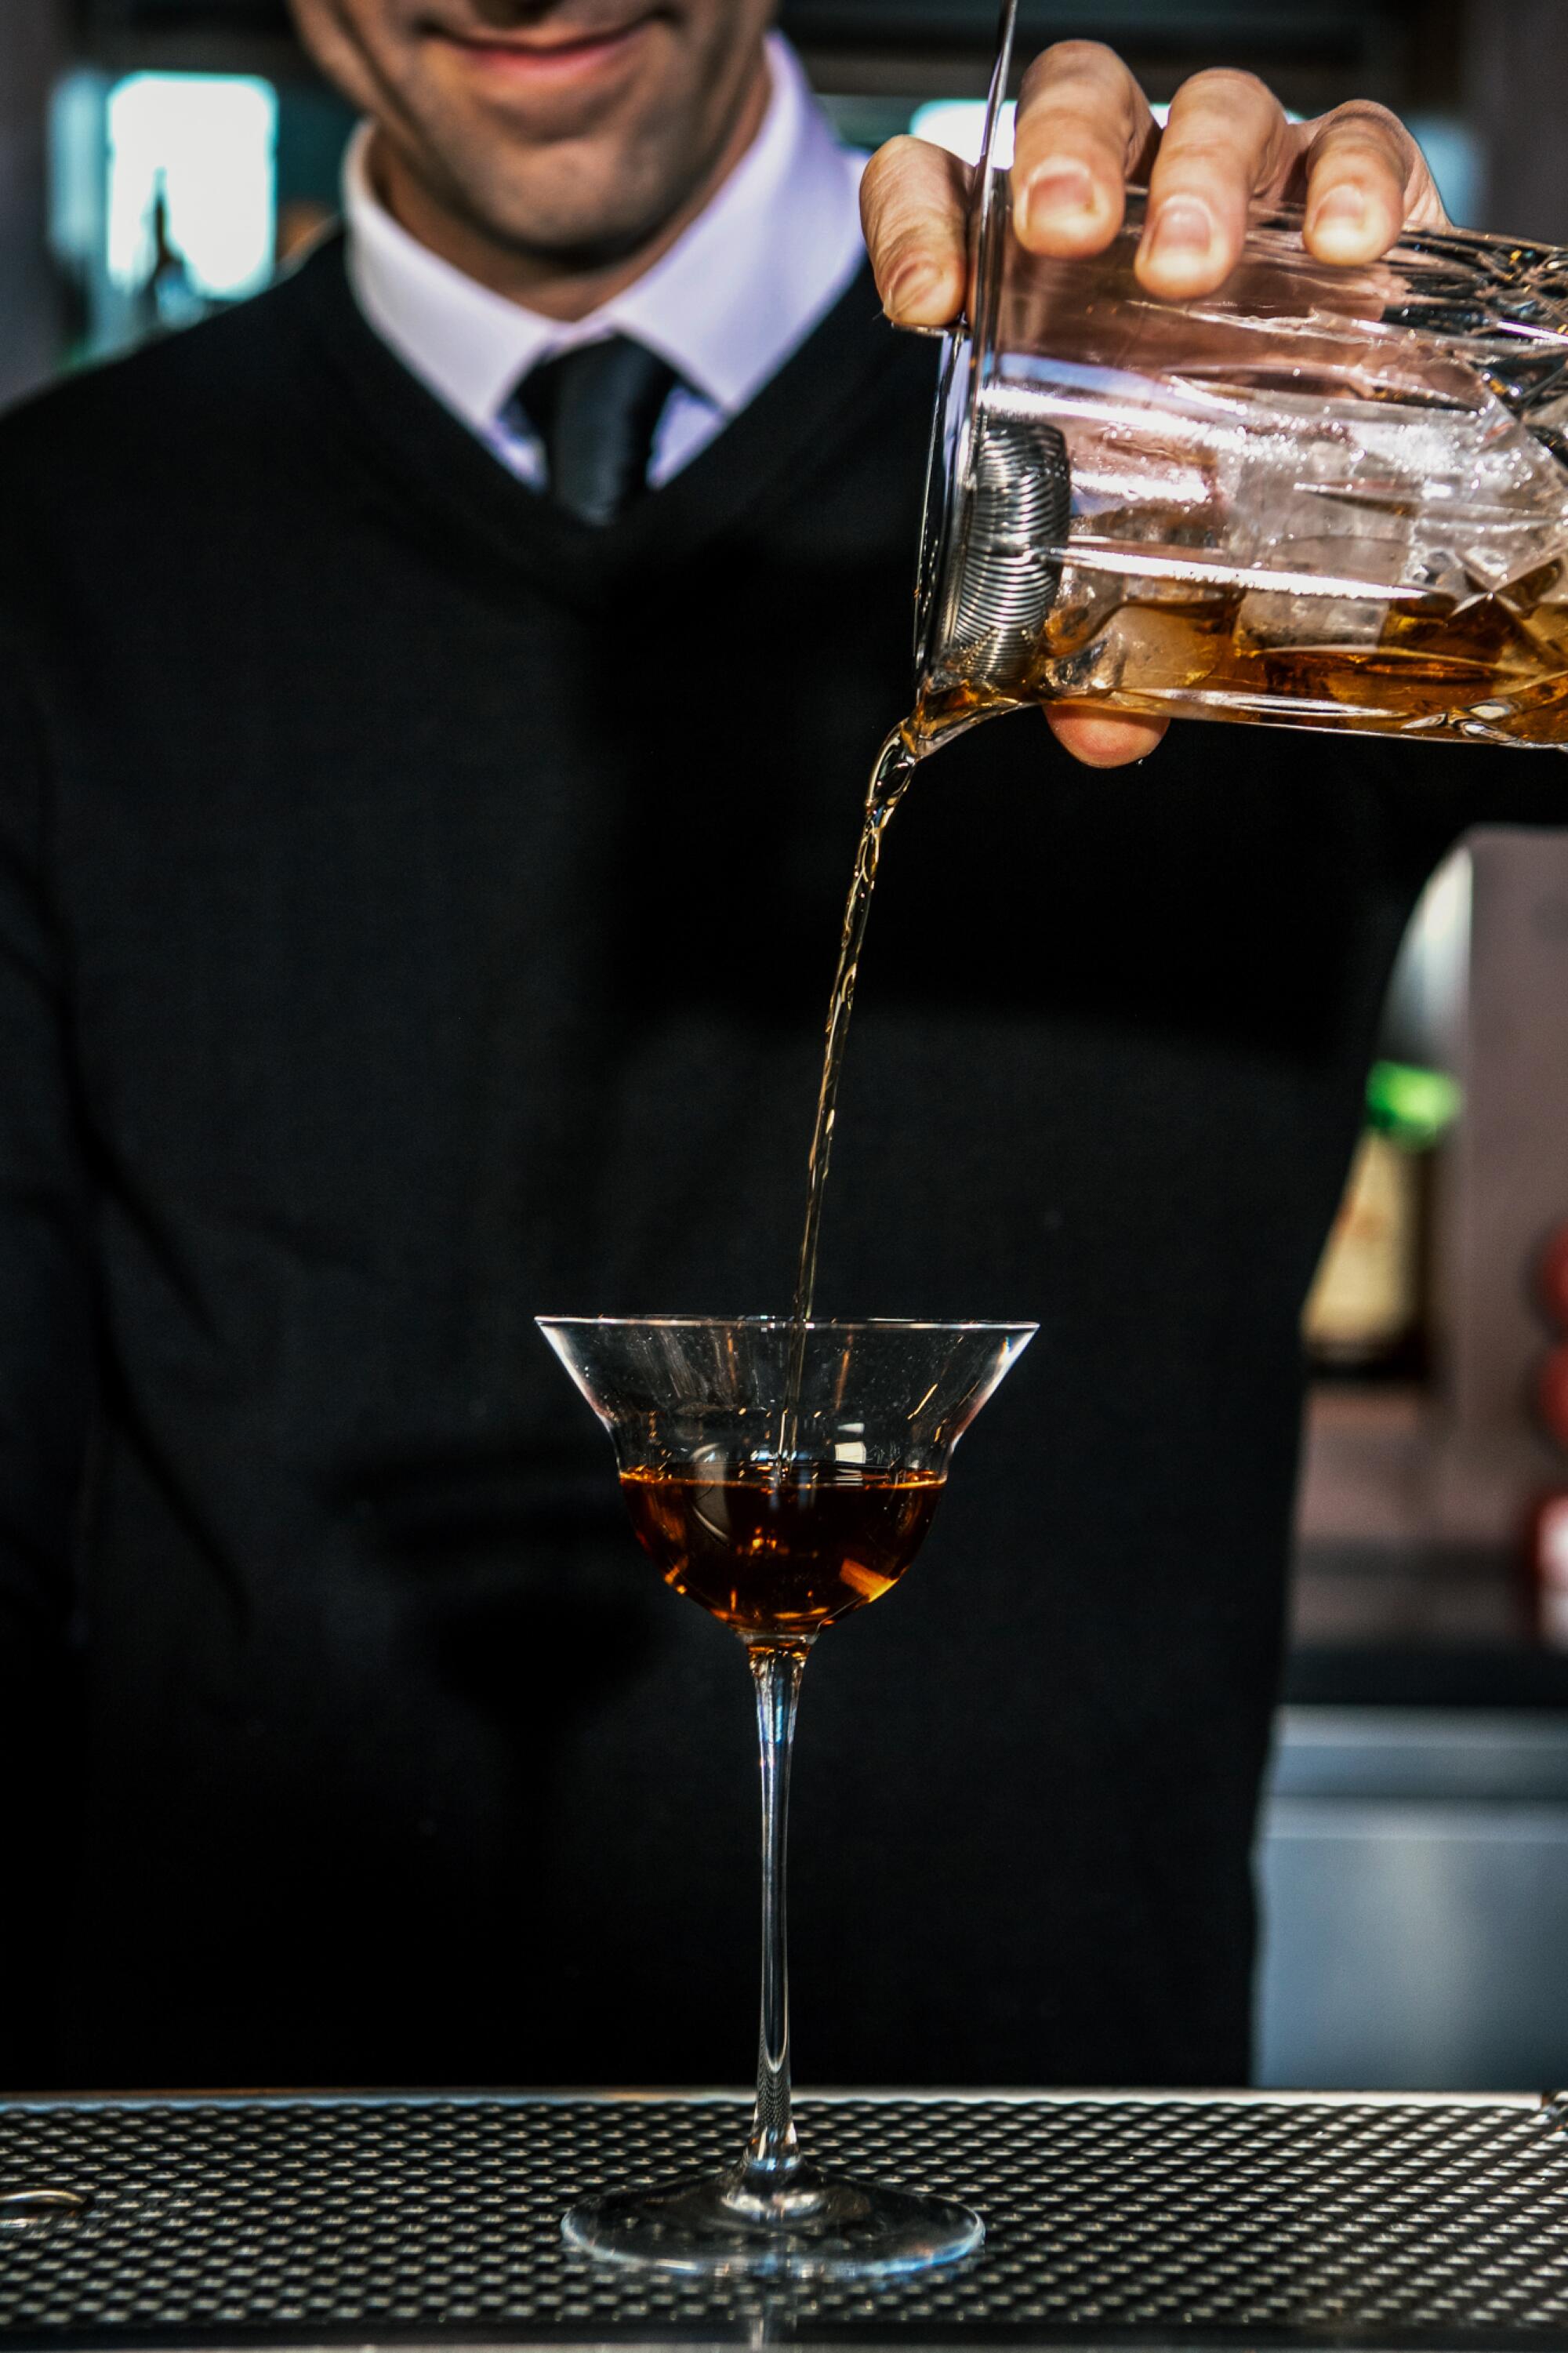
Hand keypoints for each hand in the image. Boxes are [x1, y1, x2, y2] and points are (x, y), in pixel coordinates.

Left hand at [860, 43, 1449, 768]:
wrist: (1345, 453)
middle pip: (1080, 111)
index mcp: (1040, 272)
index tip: (928, 307)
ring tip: (1191, 270)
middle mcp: (1134, 203)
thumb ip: (1109, 648)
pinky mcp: (1356, 188)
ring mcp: (1245, 184)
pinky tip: (1338, 244)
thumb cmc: (1210, 486)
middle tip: (1064, 235)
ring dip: (1194, 175)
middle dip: (1064, 160)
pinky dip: (1348, 175)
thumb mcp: (1144, 566)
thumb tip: (1100, 739)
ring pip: (1209, 110)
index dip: (920, 222)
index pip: (942, 187)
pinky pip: (1353, 137)